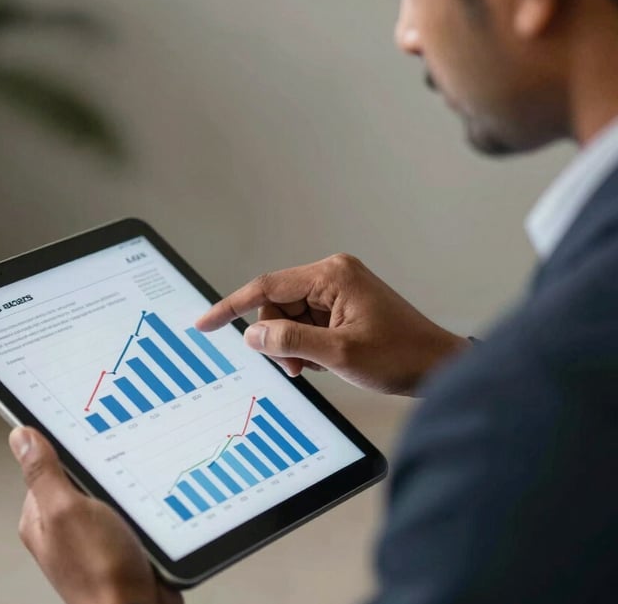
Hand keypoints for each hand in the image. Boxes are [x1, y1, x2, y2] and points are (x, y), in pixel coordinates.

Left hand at [9, 427, 182, 603]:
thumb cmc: (99, 575)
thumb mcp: (67, 511)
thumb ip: (44, 473)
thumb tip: (22, 437)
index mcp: (40, 518)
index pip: (48, 463)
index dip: (68, 447)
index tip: (86, 436)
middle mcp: (64, 527)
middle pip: (83, 476)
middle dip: (104, 469)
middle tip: (115, 474)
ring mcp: (94, 536)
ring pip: (111, 491)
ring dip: (126, 488)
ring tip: (133, 498)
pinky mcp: (122, 542)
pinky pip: (132, 509)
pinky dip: (141, 505)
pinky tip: (147, 510)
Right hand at [196, 253, 467, 395]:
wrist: (438, 366)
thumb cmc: (400, 356)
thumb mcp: (338, 355)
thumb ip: (289, 342)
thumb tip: (252, 334)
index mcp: (331, 275)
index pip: (267, 287)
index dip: (231, 307)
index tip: (205, 324)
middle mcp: (333, 275)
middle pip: (278, 305)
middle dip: (278, 338)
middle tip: (294, 368)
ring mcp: (340, 289)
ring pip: (292, 317)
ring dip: (294, 345)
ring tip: (315, 367)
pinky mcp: (344, 304)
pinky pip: (309, 323)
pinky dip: (308, 344)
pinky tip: (326, 360)